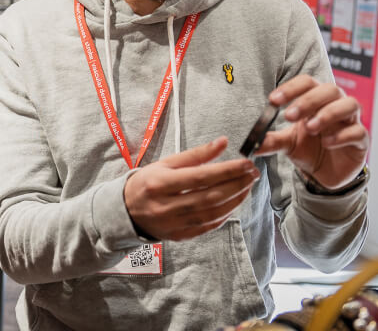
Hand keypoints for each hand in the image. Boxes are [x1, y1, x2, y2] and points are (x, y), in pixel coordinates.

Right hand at [124, 137, 258, 240]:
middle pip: (209, 196)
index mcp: (159, 183)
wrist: (125, 211)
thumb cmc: (146, 182)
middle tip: (252, 173)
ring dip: (235, 199)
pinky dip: (225, 213)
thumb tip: (223, 142)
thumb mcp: (165, 163)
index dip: (226, 170)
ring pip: (212, 213)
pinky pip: (208, 226)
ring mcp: (173, 224)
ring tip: (247, 185)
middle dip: (236, 184)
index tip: (246, 163)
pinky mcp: (180, 236)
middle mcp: (166, 205)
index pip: (200, 177)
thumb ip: (195, 155)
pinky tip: (234, 201)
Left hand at [254, 74, 368, 189]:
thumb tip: (249, 143)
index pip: (306, 83)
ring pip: (349, 104)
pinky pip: (357, 131)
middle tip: (289, 116)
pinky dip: (341, 135)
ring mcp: (350, 121)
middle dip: (308, 100)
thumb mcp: (286, 144)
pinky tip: (327, 142)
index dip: (291, 88)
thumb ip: (270, 140)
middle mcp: (335, 105)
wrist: (325, 174)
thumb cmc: (307, 149)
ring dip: (328, 113)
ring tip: (310, 128)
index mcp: (315, 100)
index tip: (273, 100)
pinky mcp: (361, 140)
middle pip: (328, 89)